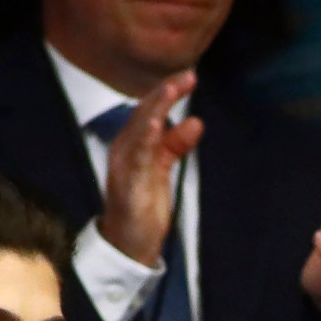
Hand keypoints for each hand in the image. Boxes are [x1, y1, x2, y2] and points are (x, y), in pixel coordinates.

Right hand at [97, 73, 203, 266]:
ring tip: (171, 90)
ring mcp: (124, 167)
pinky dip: (144, 140)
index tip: (190, 76)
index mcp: (133, 144)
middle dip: (164, 94)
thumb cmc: (143, 204)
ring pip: (138, 131)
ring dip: (155, 109)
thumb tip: (196, 121)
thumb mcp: (162, 168)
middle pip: (143, 114)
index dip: (168, 92)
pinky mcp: (127, 186)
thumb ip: (174, 144)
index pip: (150, 110)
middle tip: (187, 76)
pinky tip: (154, 125)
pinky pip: (136, 159)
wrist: (129, 244)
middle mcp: (124, 150)